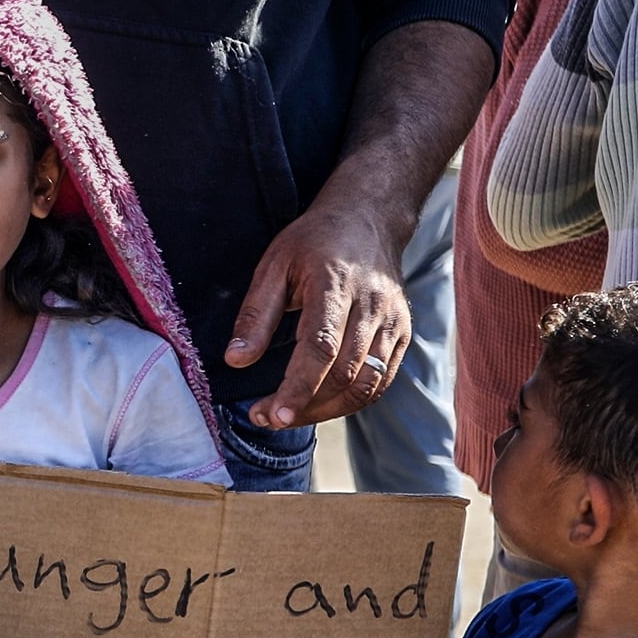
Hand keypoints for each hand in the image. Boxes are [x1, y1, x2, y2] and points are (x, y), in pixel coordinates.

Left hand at [225, 198, 409, 430]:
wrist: (369, 220)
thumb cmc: (314, 242)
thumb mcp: (273, 266)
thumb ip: (255, 315)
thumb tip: (235, 361)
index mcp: (335, 285)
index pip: (321, 348)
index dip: (298, 387)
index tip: (273, 414)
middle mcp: (372, 307)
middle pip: (345, 374)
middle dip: (304, 406)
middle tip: (266, 418)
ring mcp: (393, 322)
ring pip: (367, 384)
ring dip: (327, 411)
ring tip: (287, 416)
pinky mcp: (402, 333)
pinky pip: (382, 380)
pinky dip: (351, 401)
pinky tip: (320, 404)